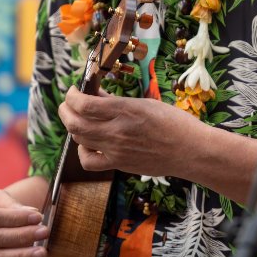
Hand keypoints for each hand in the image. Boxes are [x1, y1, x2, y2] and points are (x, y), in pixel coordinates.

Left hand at [58, 85, 204, 176]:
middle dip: (66, 110)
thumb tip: (95, 95)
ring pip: (79, 140)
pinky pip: (90, 161)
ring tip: (79, 119)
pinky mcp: (119, 165)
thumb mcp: (145, 103)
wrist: (190, 150)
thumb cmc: (173, 123)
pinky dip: (83, 151)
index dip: (71, 96)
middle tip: (69, 103)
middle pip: (75, 123)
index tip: (74, 91)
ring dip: (73, 127)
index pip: (84, 104)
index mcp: (126, 110)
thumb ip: (116, 101)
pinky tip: (89, 143)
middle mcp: (117, 131)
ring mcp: (117, 151)